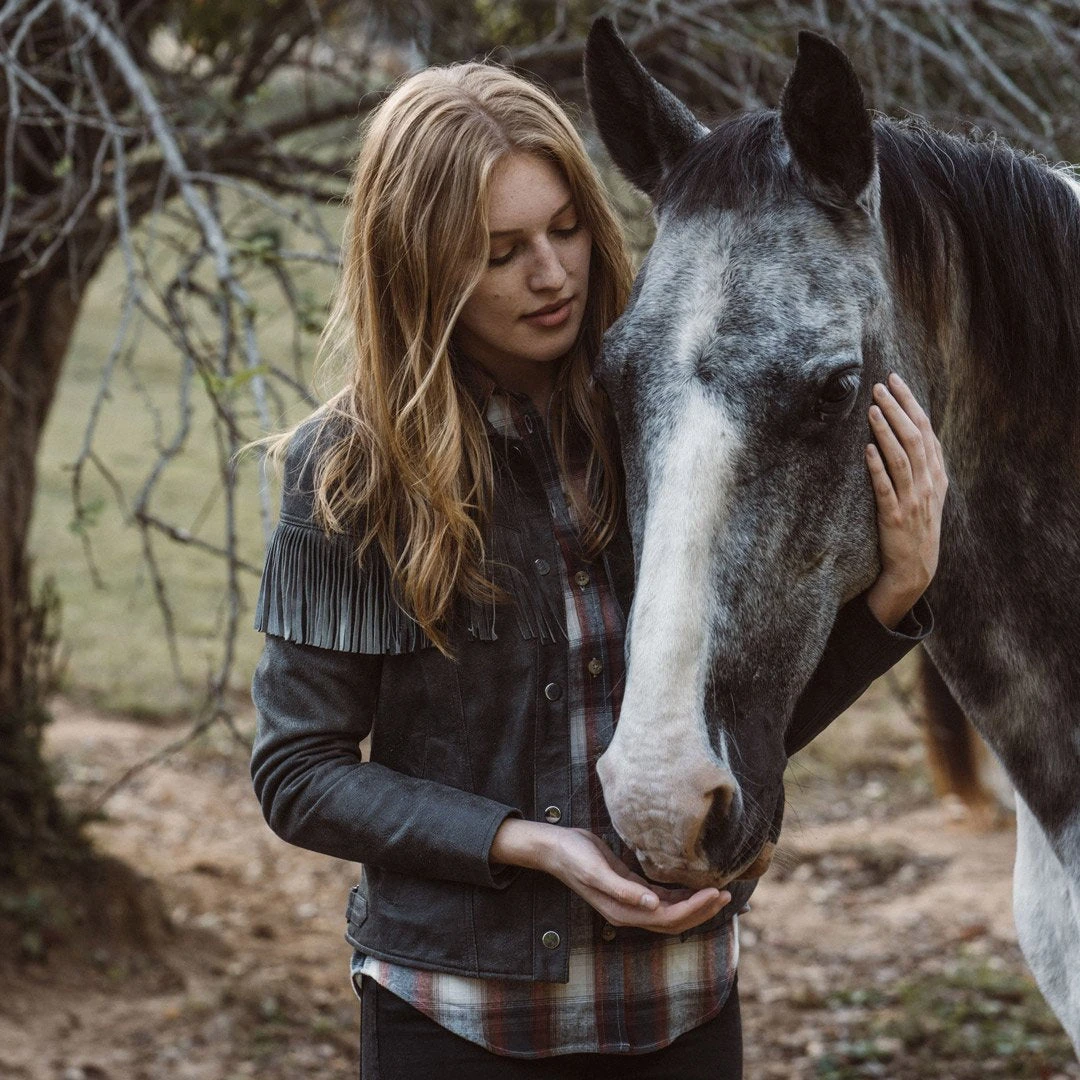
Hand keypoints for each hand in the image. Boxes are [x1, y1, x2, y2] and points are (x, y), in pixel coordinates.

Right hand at [491, 819, 730, 933]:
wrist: (556, 847)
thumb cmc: (574, 857)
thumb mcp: (596, 871)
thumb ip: (624, 890)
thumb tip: (652, 905)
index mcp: (623, 912)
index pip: (668, 918)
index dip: (694, 909)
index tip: (715, 893)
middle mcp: (629, 911)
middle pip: (674, 920)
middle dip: (702, 911)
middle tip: (726, 895)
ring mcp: (630, 902)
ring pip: (670, 912)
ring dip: (694, 905)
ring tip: (718, 891)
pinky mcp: (630, 887)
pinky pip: (661, 899)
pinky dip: (680, 896)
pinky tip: (693, 886)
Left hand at [864, 372, 947, 627]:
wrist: (914, 568)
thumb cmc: (916, 525)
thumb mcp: (927, 492)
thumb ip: (921, 464)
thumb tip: (908, 428)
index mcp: (936, 474)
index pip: (925, 429)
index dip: (911, 403)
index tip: (895, 380)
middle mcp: (927, 484)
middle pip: (914, 437)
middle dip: (897, 408)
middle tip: (879, 386)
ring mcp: (912, 500)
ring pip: (901, 458)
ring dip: (886, 431)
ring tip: (872, 409)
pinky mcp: (894, 517)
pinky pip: (886, 488)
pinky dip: (877, 467)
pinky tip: (867, 449)